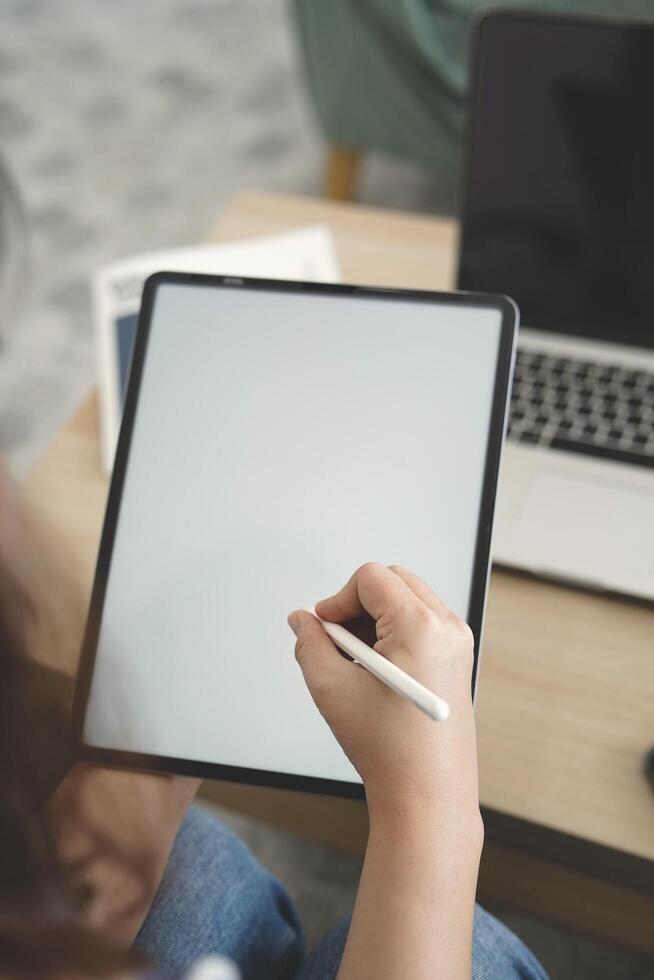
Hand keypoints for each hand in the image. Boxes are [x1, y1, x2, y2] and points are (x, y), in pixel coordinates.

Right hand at [288, 563, 479, 821]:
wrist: (427, 794)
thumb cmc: (389, 749)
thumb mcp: (332, 688)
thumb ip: (310, 643)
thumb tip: (302, 620)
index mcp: (420, 626)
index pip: (371, 578)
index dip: (339, 599)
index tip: (324, 628)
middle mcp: (447, 628)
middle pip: (394, 581)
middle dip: (358, 604)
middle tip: (338, 642)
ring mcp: (458, 643)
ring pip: (408, 600)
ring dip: (376, 618)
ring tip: (356, 662)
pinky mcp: (458, 660)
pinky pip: (422, 623)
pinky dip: (394, 633)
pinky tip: (377, 672)